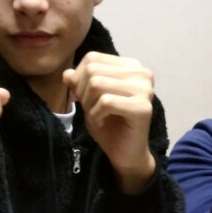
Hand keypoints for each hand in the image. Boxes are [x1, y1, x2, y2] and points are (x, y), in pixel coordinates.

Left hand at [63, 53, 155, 194]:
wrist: (126, 154)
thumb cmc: (109, 124)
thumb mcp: (89, 99)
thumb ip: (79, 83)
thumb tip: (67, 73)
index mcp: (131, 66)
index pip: (92, 58)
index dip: (79, 78)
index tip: (86, 98)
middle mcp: (142, 73)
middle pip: (93, 70)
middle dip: (83, 93)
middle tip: (92, 110)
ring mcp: (145, 89)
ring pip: (97, 84)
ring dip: (89, 104)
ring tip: (97, 116)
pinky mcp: (142, 107)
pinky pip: (106, 102)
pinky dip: (96, 115)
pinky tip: (102, 123)